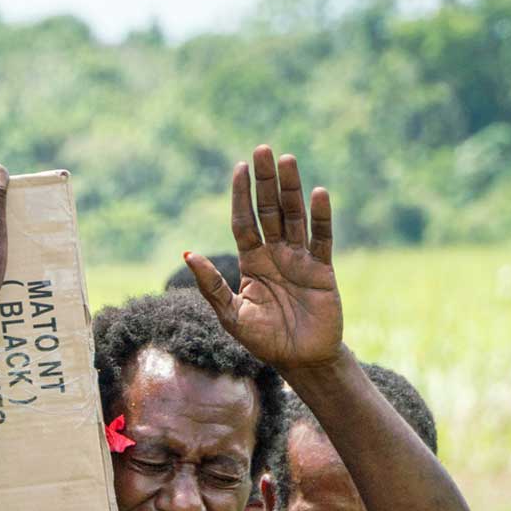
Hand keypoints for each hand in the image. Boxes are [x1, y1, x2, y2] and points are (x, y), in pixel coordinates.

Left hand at [185, 146, 341, 370]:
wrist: (300, 360)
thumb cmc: (263, 340)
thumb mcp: (231, 315)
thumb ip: (212, 286)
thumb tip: (188, 254)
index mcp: (251, 262)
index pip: (244, 222)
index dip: (241, 196)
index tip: (239, 168)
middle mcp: (275, 254)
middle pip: (269, 210)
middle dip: (265, 182)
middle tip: (263, 150)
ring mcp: (300, 259)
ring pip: (295, 216)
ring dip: (291, 189)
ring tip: (288, 160)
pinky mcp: (322, 270)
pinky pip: (322, 239)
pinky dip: (321, 217)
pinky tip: (318, 193)